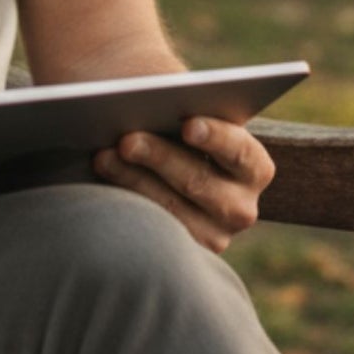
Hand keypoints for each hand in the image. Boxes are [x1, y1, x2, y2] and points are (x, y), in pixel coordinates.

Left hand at [93, 115, 274, 253]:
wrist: (165, 161)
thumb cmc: (176, 126)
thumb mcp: (186, 114)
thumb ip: (179, 108)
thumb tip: (147, 100)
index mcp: (254, 167)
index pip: (241, 152)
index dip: (216, 137)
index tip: (187, 124)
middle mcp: (241, 208)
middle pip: (199, 182)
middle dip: (160, 157)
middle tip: (127, 139)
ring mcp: (212, 236)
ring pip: (170, 210)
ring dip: (133, 180)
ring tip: (102, 156)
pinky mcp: (179, 252)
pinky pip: (150, 232)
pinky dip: (124, 204)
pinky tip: (99, 186)